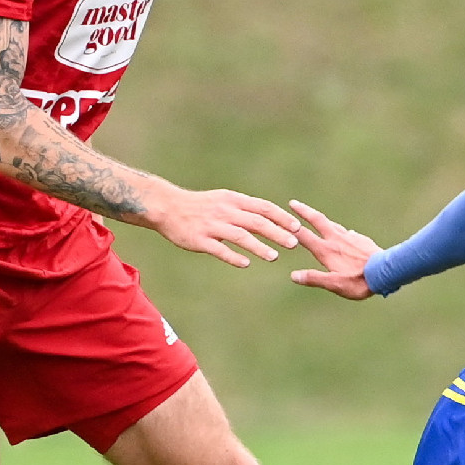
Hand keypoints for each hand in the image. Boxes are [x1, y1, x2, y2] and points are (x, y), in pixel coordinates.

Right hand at [144, 186, 299, 267]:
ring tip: (274, 257)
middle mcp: (225, 212)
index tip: (297, 227)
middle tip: (294, 243)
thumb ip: (245, 208)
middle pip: (256, 222)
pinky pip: (219, 249)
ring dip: (258, 247)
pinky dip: (233, 256)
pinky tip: (245, 264)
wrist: (167, 206)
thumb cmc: (199, 205)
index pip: (263, 207)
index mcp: (233, 201)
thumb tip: (270, 216)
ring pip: (240, 236)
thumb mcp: (224, 200)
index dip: (281, 217)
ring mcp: (212, 226)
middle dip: (276, 233)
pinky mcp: (199, 240)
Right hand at [288, 199, 380, 299]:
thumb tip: (294, 276)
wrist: (386, 272)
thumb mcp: (334, 284)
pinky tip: (345, 233)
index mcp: (327, 250)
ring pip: (333, 225)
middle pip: (318, 220)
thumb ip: (314, 278)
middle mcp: (336, 239)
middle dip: (304, 211)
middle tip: (294, 203)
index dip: (292, 227)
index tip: (281, 217)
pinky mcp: (362, 240)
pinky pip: (348, 233)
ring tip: (316, 217)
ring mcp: (350, 237)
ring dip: (322, 220)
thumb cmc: (359, 281)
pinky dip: (341, 231)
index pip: (304, 236)